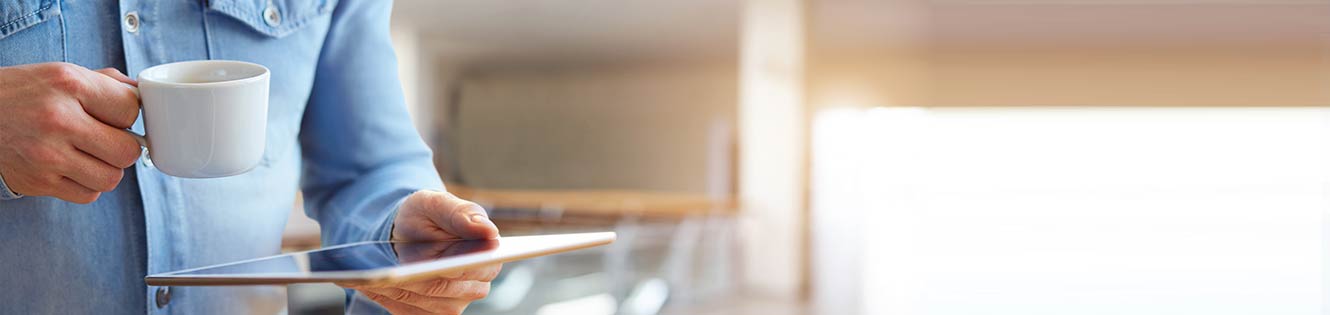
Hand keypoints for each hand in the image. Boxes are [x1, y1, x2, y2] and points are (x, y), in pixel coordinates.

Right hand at [0, 62, 141, 202]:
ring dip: (106, 169)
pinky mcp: (37, 182)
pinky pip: (88, 195)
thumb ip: (107, 84)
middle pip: (128, 151)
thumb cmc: (23, 93)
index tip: (113, 114)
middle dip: (123, 147)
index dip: (127, 114)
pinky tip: (71, 167)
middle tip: (106, 139)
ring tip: (87, 154)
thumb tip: (144, 96)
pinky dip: (86, 185)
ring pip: (111, 178)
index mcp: (69, 84)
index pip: (131, 110)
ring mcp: (46, 155)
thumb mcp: (61, 74)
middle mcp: (58, 119)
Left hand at [339, 190, 501, 314]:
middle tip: (395, 272)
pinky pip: (409, 311)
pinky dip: (390, 298)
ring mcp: (452, 303)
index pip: (480, 269)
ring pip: (427, 303)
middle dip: (420, 279)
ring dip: (401, 290)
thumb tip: (488, 230)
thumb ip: (462, 214)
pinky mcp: (428, 313)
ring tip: (377, 277)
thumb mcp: (437, 204)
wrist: (403, 233)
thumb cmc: (424, 215)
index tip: (441, 267)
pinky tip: (375, 285)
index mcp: (487, 256)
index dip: (458, 267)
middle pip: (447, 289)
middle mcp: (475, 285)